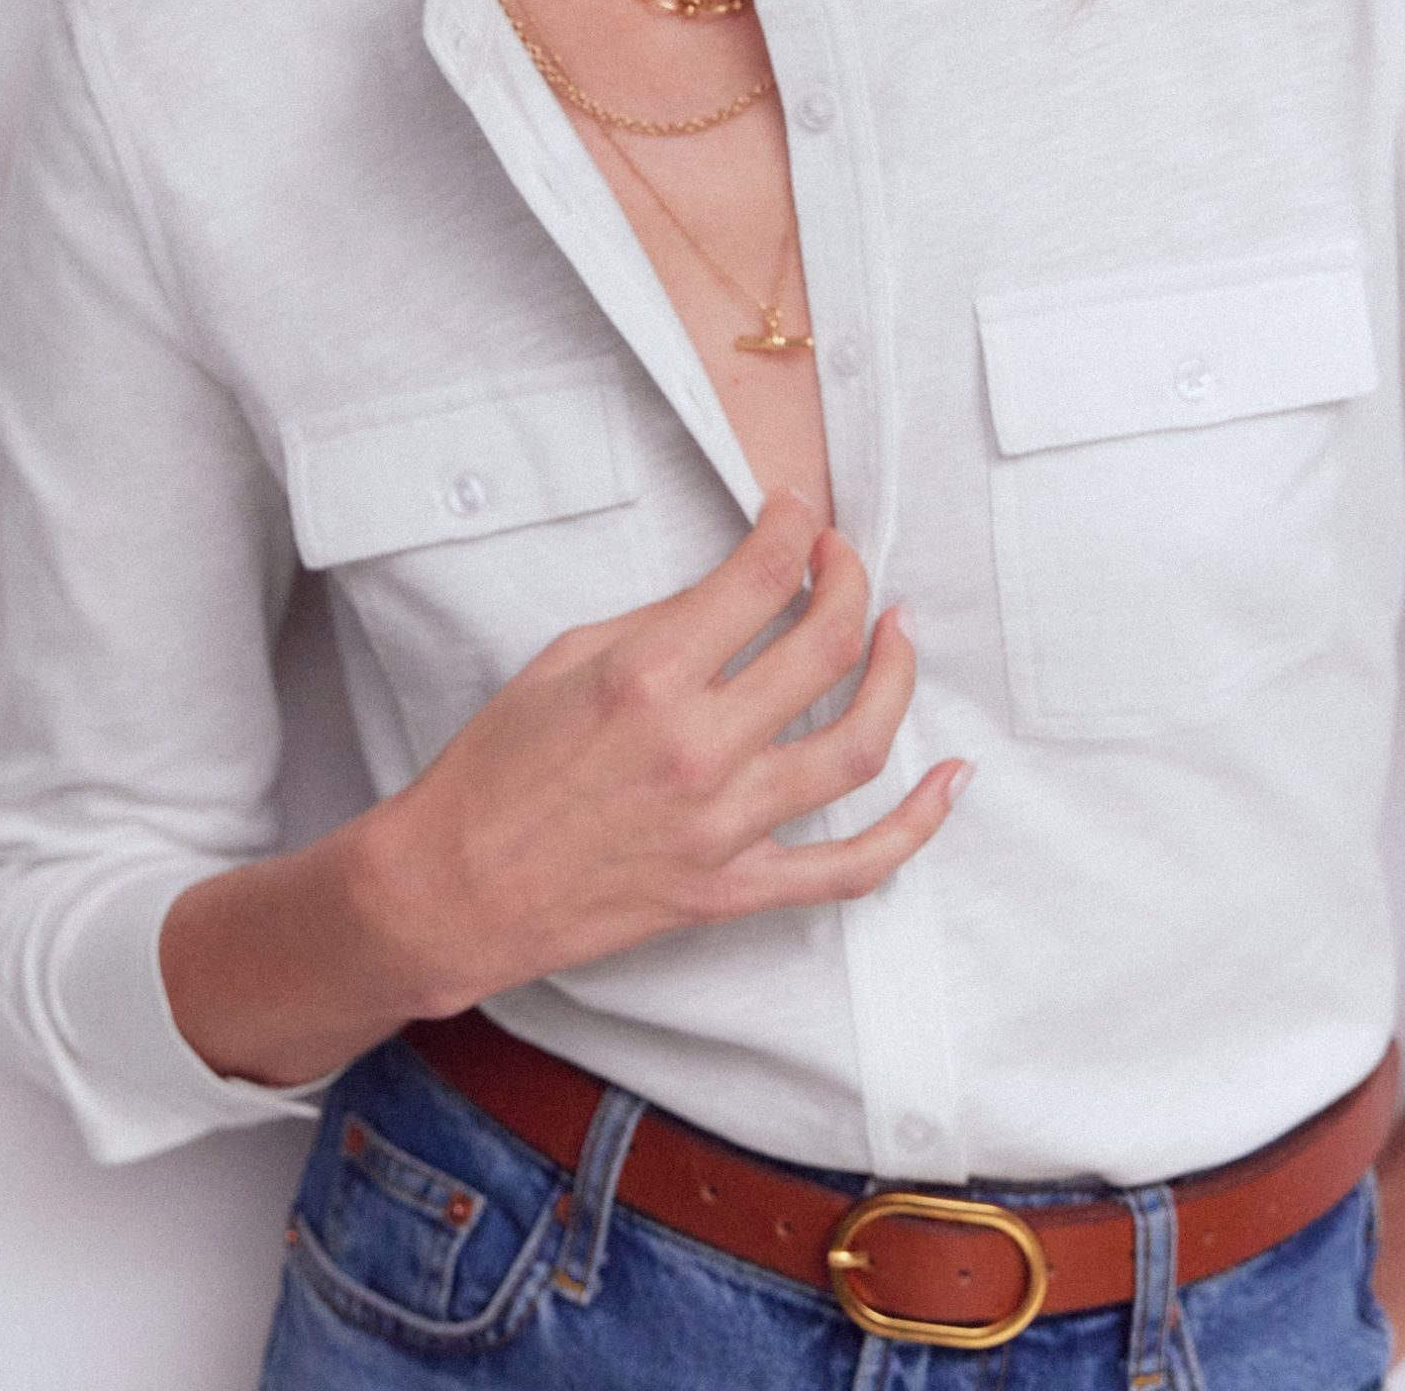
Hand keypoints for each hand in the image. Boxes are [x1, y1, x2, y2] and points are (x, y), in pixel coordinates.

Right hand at [360, 484, 968, 1017]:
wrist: (455, 887)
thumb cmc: (495, 769)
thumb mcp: (564, 659)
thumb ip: (661, 623)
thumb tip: (736, 590)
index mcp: (649, 678)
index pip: (762, 577)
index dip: (794, 528)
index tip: (798, 513)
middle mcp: (700, 749)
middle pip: (824, 648)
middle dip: (850, 582)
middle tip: (845, 560)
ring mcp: (725, 826)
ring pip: (857, 746)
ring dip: (893, 677)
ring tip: (897, 634)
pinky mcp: (734, 890)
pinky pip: (851, 867)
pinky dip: (914, 827)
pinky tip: (949, 781)